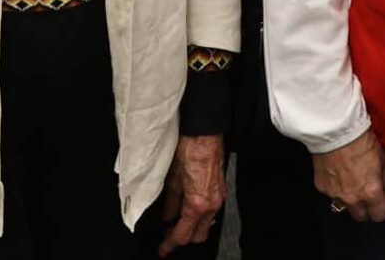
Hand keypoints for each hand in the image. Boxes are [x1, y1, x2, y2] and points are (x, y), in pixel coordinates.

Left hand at [158, 134, 225, 255]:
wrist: (204, 135)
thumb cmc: (190, 150)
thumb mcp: (172, 180)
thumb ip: (169, 203)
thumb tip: (166, 216)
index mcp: (197, 204)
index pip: (183, 234)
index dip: (170, 244)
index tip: (163, 248)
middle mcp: (211, 204)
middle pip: (198, 236)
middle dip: (183, 238)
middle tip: (168, 234)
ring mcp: (219, 198)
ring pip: (206, 224)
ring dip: (192, 226)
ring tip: (176, 220)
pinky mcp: (221, 190)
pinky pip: (211, 212)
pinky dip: (199, 215)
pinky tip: (188, 207)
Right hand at [313, 129, 384, 222]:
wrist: (335, 131)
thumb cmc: (360, 141)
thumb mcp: (382, 158)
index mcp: (370, 193)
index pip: (380, 216)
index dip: (383, 207)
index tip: (383, 197)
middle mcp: (352, 199)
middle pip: (361, 217)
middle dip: (366, 208)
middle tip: (367, 192)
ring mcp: (335, 195)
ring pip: (345, 207)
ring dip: (350, 200)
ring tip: (352, 181)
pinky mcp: (321, 187)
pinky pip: (331, 194)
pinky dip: (336, 188)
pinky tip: (338, 174)